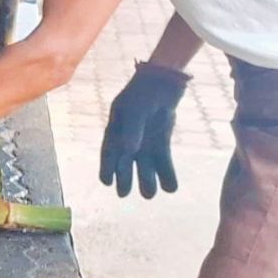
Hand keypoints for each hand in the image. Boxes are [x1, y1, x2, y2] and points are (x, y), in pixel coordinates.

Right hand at [99, 62, 189, 198]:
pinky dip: (166, 173)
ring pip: (144, 165)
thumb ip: (132, 129)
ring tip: (150, 195)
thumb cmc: (143, 93)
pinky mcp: (161, 142)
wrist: (163, 82)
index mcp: (115, 130)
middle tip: (124, 194)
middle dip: (124, 179)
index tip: (106, 182)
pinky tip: (171, 187)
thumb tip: (128, 151)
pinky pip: (163, 161)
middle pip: (125, 163)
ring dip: (147, 180)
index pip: (109, 152)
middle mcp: (128, 139)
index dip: (106, 168)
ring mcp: (145, 141)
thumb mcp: (135, 109)